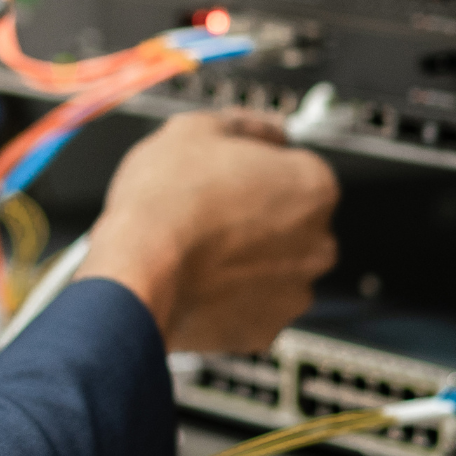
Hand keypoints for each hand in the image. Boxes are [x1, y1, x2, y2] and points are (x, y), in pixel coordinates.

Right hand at [76, 109, 337, 353]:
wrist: (137, 270)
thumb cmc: (165, 199)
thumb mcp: (196, 128)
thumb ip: (247, 124)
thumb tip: (269, 129)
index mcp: (313, 187)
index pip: (300, 166)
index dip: (260, 166)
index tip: (233, 172)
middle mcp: (318, 244)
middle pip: (295, 223)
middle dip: (261, 217)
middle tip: (211, 208)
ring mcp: (293, 292)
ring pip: (275, 268)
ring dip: (247, 259)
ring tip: (198, 246)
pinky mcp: (263, 331)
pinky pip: (252, 307)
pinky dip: (231, 296)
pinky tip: (197, 278)